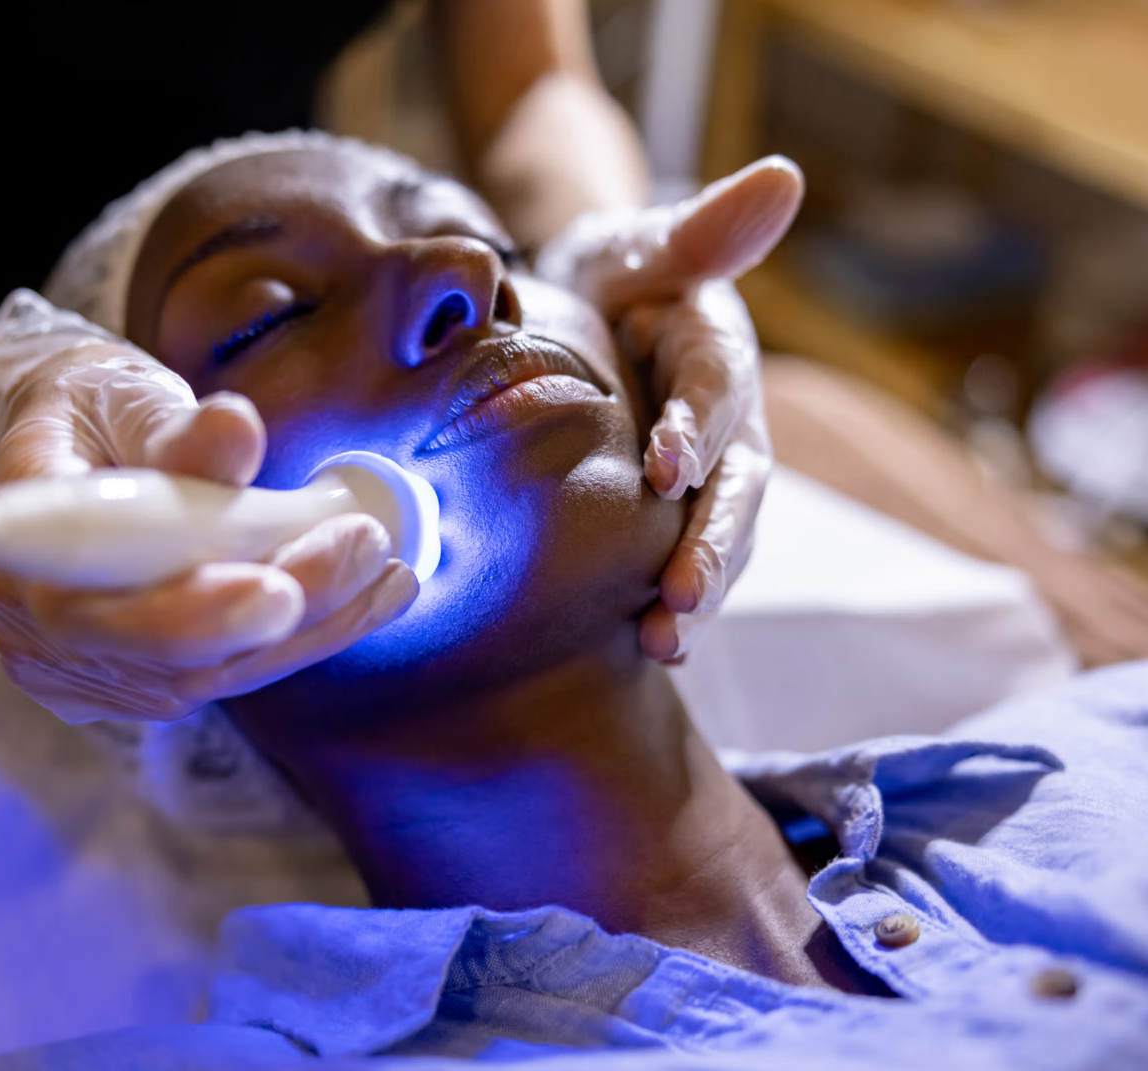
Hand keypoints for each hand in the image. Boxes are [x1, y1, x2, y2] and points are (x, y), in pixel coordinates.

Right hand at [0, 289, 417, 722]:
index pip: (88, 609)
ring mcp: (77, 670)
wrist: (55, 447)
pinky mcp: (125, 683)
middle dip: (283, 615)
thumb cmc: (88, 413)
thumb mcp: (124, 394)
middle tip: (366, 551)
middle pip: (164, 658)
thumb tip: (235, 429)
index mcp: (13, 550)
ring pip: (206, 677)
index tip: (277, 589)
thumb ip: (176, 428)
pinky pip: (221, 675)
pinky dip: (299, 636)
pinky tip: (363, 594)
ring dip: (311, 628)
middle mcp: (34, 631)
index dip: (185, 614)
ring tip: (385, 570)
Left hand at [536, 158, 803, 660]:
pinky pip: (689, 558)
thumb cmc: (620, 272)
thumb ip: (703, 227)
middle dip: (712, 544)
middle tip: (680, 597)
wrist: (593, 313)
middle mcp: (733, 421)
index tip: (667, 468)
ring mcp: (713, 473)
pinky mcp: (682, 511)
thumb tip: (782, 176)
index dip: (700, 426)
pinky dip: (677, 603)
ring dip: (699, 592)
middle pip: (737, 488)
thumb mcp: (649, 242)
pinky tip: (651, 648)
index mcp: (721, 351)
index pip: (720, 389)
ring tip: (665, 642)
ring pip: (723, 537)